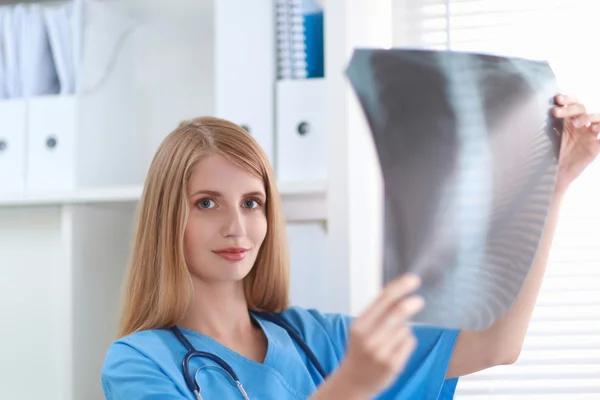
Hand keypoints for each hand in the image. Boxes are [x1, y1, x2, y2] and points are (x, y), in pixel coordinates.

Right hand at [336, 274, 423, 397]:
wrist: (353, 382)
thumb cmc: (359, 351)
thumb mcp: (361, 330)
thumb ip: (377, 313)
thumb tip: (399, 293)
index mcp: (359, 325)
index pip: (382, 299)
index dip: (399, 287)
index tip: (412, 279)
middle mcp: (368, 338)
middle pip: (396, 312)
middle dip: (410, 304)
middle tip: (419, 301)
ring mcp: (381, 352)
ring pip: (404, 329)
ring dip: (403, 330)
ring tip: (390, 341)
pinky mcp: (393, 364)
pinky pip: (409, 343)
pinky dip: (406, 343)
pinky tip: (395, 351)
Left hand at [552, 94, 599, 192]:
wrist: (555, 175)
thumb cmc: (549, 156)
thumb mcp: (547, 139)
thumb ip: (547, 126)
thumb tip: (536, 112)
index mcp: (569, 121)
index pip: (574, 104)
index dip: (568, 99)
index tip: (557, 99)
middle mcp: (581, 125)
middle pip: (582, 109)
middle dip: (569, 109)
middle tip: (556, 113)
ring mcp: (590, 135)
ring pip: (597, 119)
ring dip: (587, 118)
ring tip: (576, 124)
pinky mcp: (596, 147)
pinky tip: (594, 131)